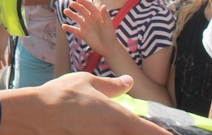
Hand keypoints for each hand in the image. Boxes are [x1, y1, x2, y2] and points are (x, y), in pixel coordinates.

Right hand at [0, 73, 170, 134]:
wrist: (36, 114)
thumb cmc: (63, 96)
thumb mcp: (89, 82)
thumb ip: (112, 85)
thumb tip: (127, 81)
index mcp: (121, 120)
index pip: (155, 133)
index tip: (175, 134)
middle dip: (148, 133)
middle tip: (152, 129)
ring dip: (130, 132)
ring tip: (126, 125)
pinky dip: (109, 132)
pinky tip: (101, 126)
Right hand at [62, 0, 117, 56]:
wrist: (108, 47)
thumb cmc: (110, 35)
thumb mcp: (108, 25)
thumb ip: (105, 16)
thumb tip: (103, 6)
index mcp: (97, 15)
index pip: (89, 6)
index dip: (84, 2)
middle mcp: (90, 19)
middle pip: (82, 10)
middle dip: (77, 6)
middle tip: (71, 4)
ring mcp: (85, 26)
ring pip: (76, 18)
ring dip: (71, 14)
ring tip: (66, 11)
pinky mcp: (82, 33)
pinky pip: (74, 30)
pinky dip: (68, 28)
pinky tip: (63, 26)